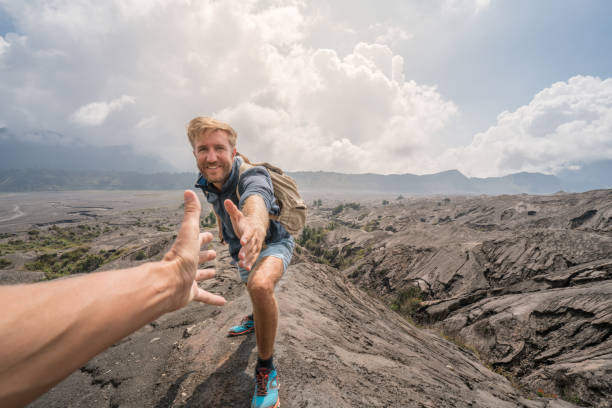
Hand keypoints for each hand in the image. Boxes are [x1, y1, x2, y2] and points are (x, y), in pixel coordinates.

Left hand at [163, 190, 225, 308]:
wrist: (169, 284)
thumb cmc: (180, 257)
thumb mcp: (189, 231)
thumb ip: (191, 213)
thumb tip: (188, 191)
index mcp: (187, 248)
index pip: (196, 239)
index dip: (204, 237)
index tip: (211, 235)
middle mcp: (187, 263)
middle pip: (197, 257)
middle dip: (205, 254)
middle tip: (214, 253)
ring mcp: (188, 279)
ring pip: (199, 276)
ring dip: (206, 274)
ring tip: (215, 272)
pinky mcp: (191, 293)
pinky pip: (204, 296)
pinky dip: (213, 299)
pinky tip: (223, 303)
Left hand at [224, 199, 265, 270]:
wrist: (258, 225)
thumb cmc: (244, 221)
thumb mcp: (238, 215)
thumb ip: (232, 209)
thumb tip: (226, 200)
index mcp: (250, 228)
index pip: (248, 233)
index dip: (245, 237)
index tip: (242, 242)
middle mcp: (255, 237)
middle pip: (251, 245)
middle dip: (246, 251)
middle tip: (241, 257)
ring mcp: (256, 244)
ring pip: (253, 252)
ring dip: (248, 259)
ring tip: (242, 265)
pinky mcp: (256, 250)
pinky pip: (254, 257)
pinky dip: (251, 263)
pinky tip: (246, 269)